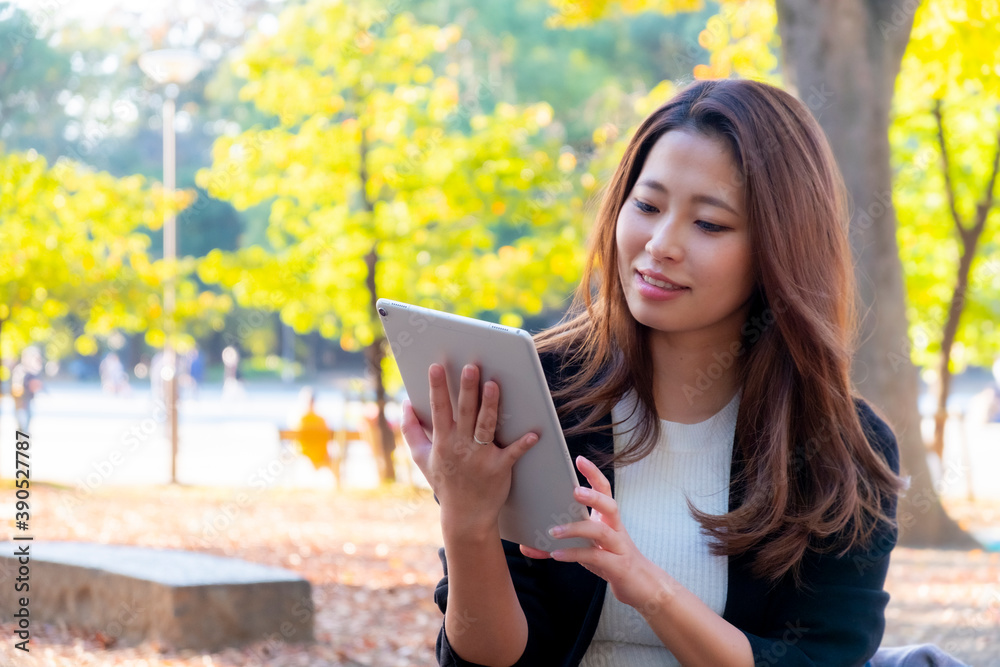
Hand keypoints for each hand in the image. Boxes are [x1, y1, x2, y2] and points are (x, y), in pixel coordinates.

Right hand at [400, 363, 538, 538]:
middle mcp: (461, 447)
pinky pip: (513, 453)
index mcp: (442, 442)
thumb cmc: (444, 481)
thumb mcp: (421, 458)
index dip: (437, 388)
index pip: (439, 410)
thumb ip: (411, 430)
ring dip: (490, 406)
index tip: (436, 367)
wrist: (465, 516)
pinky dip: (523, 444)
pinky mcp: (500, 468)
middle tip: (471, 367)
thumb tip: (405, 404)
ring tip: (494, 385)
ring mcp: (481, 458)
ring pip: (486, 426)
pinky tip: (534, 433)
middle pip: (464, 413)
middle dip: (467, 389)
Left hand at [527, 455, 658, 608]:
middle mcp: (616, 528)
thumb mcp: (586, 549)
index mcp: (608, 519)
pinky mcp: (617, 566)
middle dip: (593, 496)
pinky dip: (575, 554)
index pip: (604, 490)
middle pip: (610, 505)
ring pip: (602, 532)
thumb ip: (559, 545)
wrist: (640, 586)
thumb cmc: (611, 560)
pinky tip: (557, 555)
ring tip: (554, 531)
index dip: (593, 474)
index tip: (579, 459)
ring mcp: (619, 547)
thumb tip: (526, 545)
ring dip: (577, 529)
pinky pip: (596, 557)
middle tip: (575, 491)